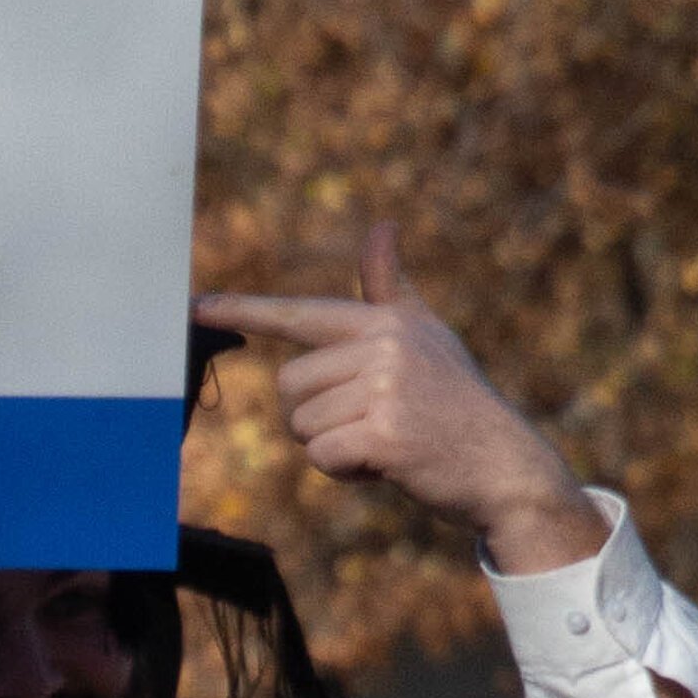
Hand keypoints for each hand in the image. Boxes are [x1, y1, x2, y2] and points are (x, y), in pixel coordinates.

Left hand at [193, 226, 601, 575]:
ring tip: (384, 442)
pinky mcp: (386, 433)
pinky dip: (345, 472)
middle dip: (316, 418)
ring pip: (301, 426)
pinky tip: (387, 465)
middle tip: (369, 424)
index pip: (300, 314)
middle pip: (289, 387)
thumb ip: (391, 288)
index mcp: (384, 323)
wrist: (504, 464)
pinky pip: (322, 457)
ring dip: (333, 447)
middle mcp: (384, 346)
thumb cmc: (456, 403)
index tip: (193, 305)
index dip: (242, 310)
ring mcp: (386, 388)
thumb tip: (383, 225)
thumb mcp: (426, 336)